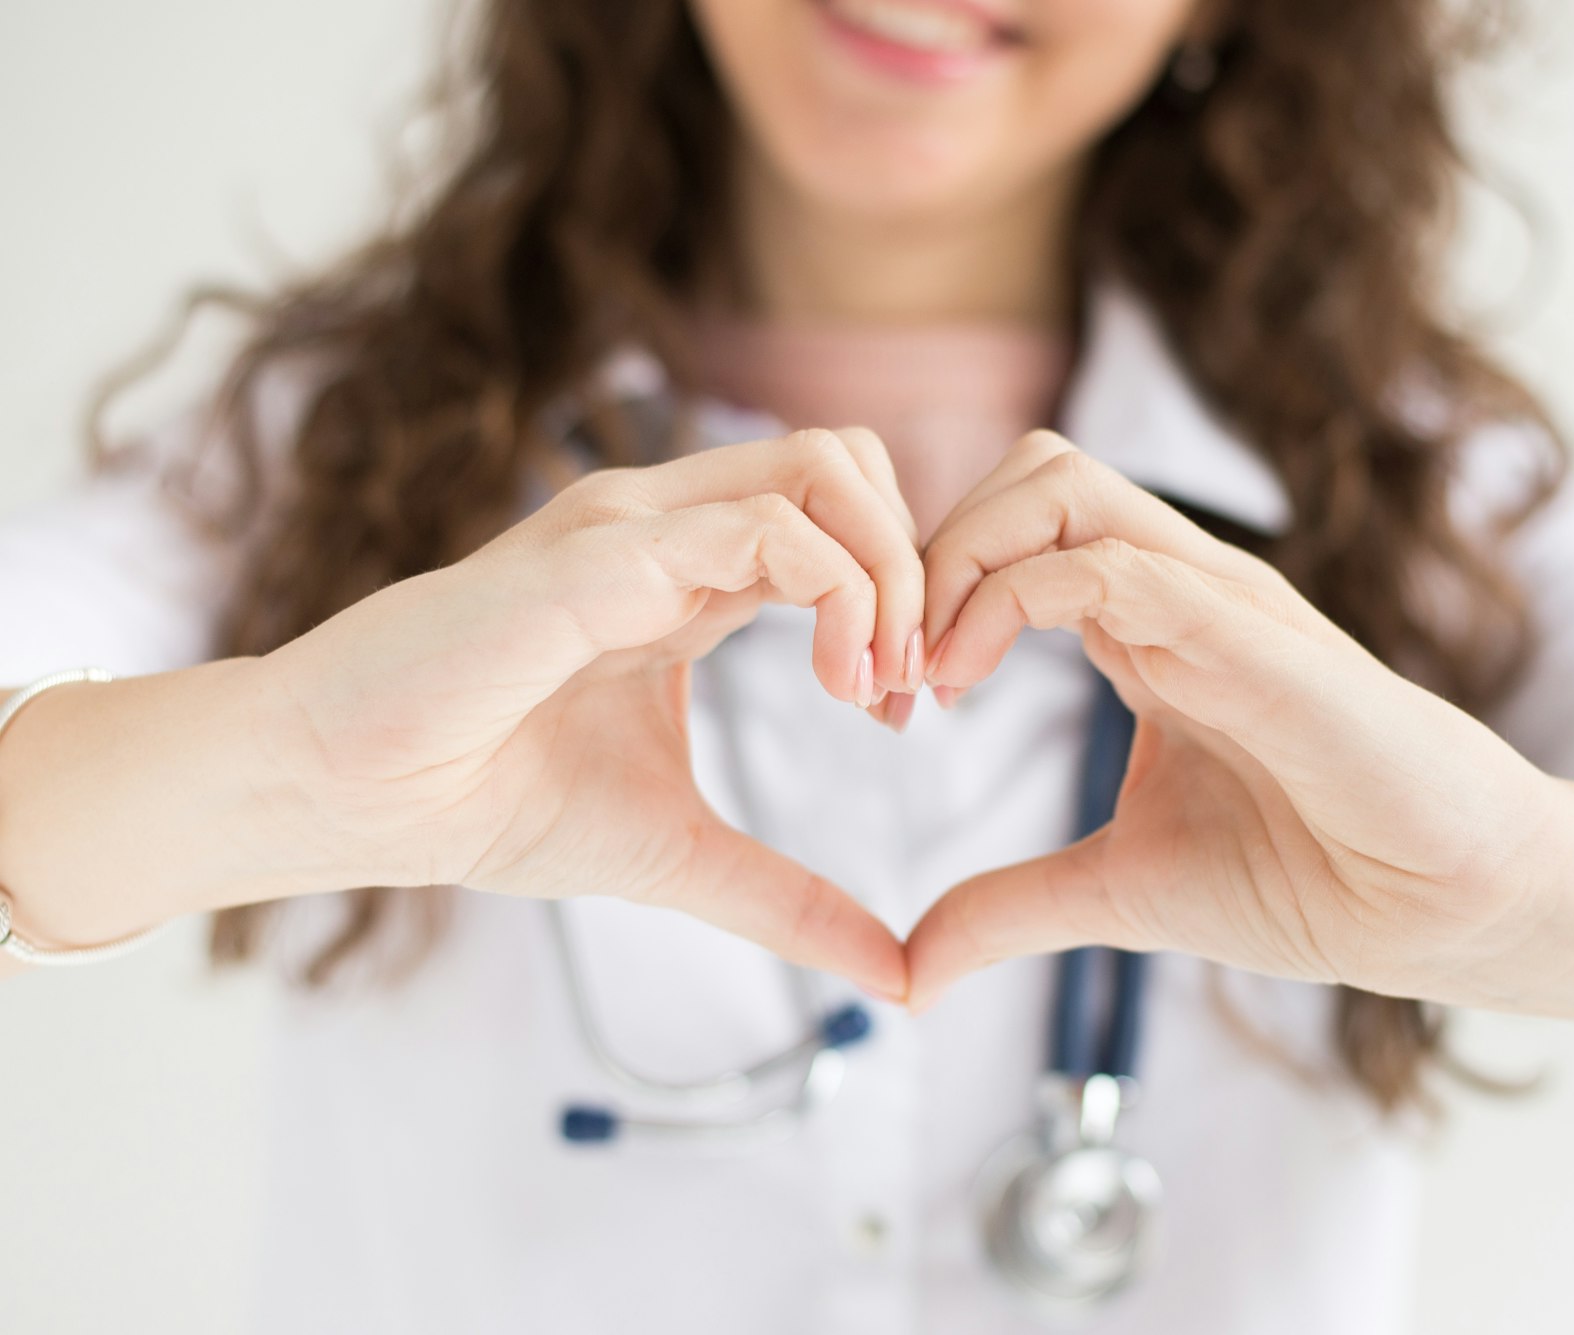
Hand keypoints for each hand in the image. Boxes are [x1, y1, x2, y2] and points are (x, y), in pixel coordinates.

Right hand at [256, 428, 924, 997]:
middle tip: (907, 687)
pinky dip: (838, 592)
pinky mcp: (601, 555)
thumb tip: (897, 977)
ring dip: (891, 572)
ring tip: (873, 686)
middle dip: (918, 566)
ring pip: (825, 469)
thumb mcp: (682, 855)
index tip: (900, 709)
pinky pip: (761, 526)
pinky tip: (836, 682)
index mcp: (691, 572)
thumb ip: (791, 902)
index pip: (841, 521)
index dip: (903, 599)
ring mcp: (637, 527)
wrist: (354, 801)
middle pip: (851, 463)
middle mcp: (672, 525)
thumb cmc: (491, 805)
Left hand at [904, 431, 1573, 1011]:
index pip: (1014, 531)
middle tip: (884, 671)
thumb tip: (912, 967)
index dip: (927, 593)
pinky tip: (966, 684)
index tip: (881, 698)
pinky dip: (1007, 602)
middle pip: (1027, 472)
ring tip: (919, 676)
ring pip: (1056, 485)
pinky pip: (1110, 562)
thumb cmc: (1316, 879)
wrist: (1449, 908)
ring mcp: (1217, 599)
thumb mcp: (1121, 893)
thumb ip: (1013, 906)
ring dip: (954, 563)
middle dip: (928, 550)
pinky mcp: (1253, 634)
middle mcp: (1179, 589)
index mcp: (1149, 626)